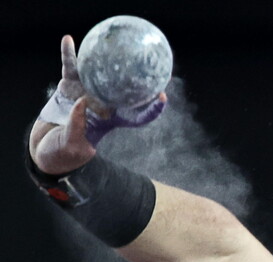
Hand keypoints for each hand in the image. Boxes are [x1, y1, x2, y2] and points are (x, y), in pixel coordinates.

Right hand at [29, 35, 166, 173]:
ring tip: (117, 43)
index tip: (163, 96)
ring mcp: (87, 92)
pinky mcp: (70, 85)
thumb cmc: (64, 149)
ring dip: (107, 59)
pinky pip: (71, 67)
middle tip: (152, 62)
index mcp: (111, 121)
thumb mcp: (71, 145)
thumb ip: (76, 127)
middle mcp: (103, 103)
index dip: (152, 109)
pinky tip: (68, 40)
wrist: (47, 141)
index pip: (138, 117)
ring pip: (100, 73)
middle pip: (126, 89)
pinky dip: (69, 54)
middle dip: (141, 77)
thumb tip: (82, 103)